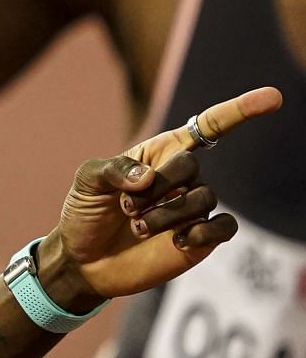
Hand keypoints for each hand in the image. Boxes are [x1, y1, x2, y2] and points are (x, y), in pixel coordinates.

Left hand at [41, 87, 282, 307]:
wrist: (85, 260)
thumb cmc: (86, 213)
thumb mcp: (87, 182)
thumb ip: (113, 170)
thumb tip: (147, 178)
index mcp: (159, 154)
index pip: (207, 127)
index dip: (240, 110)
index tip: (272, 97)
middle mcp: (182, 179)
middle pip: (192, 166)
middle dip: (158, 186)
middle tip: (127, 207)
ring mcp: (193, 209)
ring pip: (203, 199)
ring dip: (167, 214)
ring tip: (137, 227)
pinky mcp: (201, 239)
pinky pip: (224, 227)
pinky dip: (203, 232)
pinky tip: (177, 241)